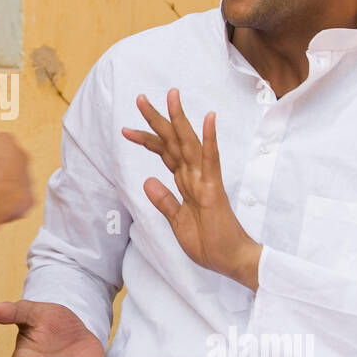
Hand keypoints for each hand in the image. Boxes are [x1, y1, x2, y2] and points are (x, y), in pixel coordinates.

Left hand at [122, 89, 261, 290]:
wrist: (231, 260)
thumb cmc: (209, 243)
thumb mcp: (177, 222)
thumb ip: (164, 201)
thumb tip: (147, 181)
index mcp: (185, 183)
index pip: (164, 154)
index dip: (146, 139)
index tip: (125, 129)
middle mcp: (194, 176)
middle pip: (173, 142)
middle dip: (156, 120)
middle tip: (140, 98)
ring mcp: (205, 180)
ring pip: (189, 144)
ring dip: (179, 119)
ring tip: (171, 95)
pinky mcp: (214, 190)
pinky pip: (212, 161)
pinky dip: (210, 140)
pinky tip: (209, 119)